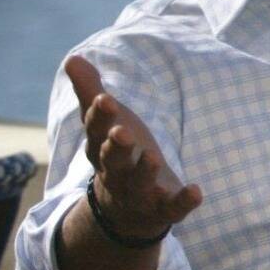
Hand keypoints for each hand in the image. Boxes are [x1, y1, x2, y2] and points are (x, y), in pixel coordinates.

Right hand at [65, 54, 201, 239]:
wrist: (125, 212)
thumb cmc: (117, 155)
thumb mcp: (106, 125)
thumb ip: (91, 93)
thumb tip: (73, 57)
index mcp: (100, 149)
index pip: (96, 131)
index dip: (100, 116)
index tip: (104, 98)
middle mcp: (116, 173)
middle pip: (111, 160)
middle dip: (116, 146)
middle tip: (122, 131)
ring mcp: (139, 194)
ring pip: (138, 184)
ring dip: (145, 171)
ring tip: (153, 157)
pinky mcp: (162, 209)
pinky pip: (172, 208)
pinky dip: (182, 202)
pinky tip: (196, 191)